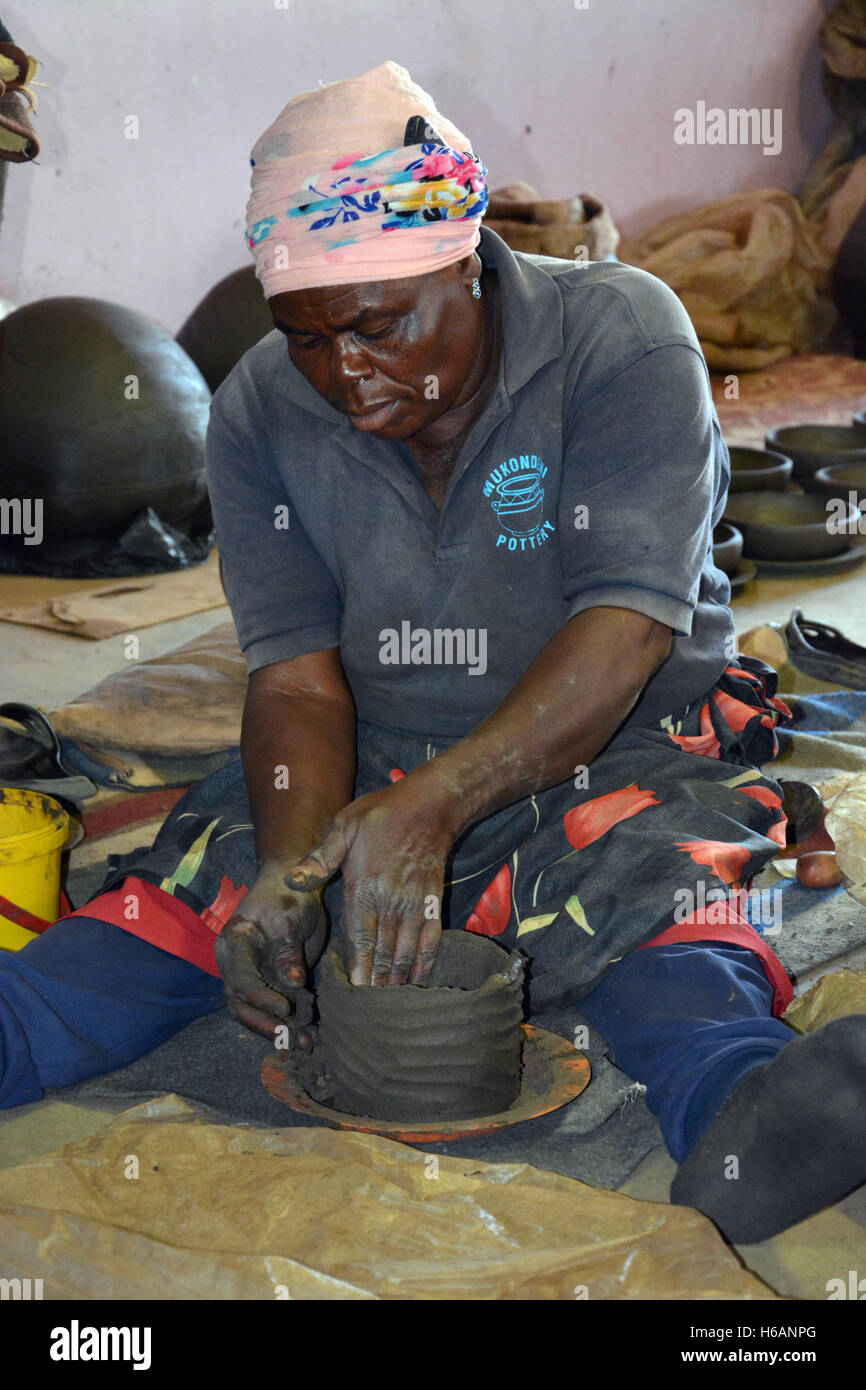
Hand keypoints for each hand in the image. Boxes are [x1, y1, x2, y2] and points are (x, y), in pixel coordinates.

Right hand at [214, 863, 327, 1039]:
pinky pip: (272, 1009)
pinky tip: (309, 1036)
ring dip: (279, 1032)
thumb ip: (287, 949)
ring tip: (306, 1044)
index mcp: (234, 945)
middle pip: (241, 1005)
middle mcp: (237, 965)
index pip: (240, 980)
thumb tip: (292, 983)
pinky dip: (289, 1024)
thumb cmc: (288, 893)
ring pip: (255, 1013)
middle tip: (293, 1041)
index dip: (260, 999)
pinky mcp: (268, 982)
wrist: (294, 883)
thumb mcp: (288, 916)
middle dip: (266, 1026)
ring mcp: (251, 976)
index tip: (285, 1009)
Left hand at [286, 780, 453, 986]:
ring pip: (405, 951)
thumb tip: (293, 878)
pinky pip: (429, 940)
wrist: (429, 806)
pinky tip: (418, 982)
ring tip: (389, 1006)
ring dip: (397, 979)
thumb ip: (321, 857)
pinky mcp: (433, 903)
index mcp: (365, 887)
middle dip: (375, 982)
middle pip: (382, 951)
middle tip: (368, 1012)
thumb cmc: (380, 815)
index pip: (360, 936)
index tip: (353, 991)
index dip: (357, 966)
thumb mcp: (344, 827)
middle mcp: (391, 901)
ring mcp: (415, 905)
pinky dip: (424, 964)